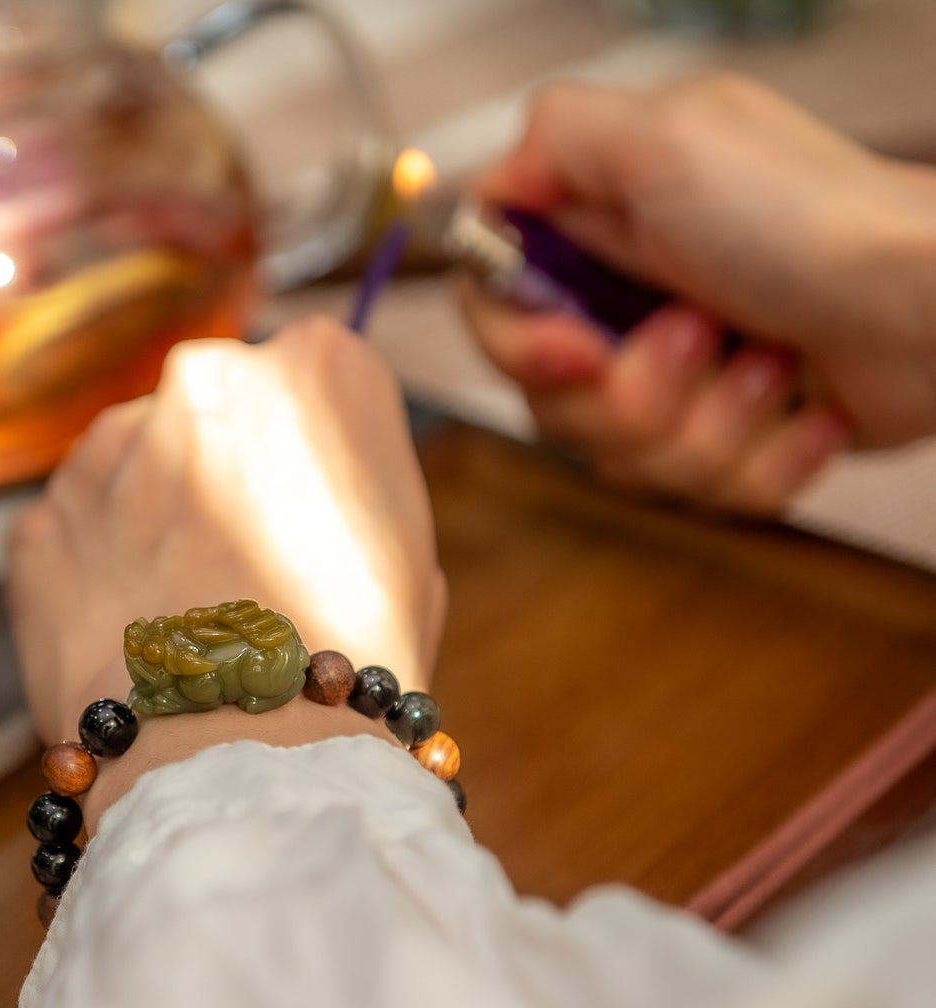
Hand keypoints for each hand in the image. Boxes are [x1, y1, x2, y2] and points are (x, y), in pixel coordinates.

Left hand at [6, 317, 445, 743]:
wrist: (240, 748)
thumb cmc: (354, 655)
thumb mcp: (408, 555)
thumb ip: (351, 488)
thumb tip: (308, 496)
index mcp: (316, 369)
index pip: (313, 375)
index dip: (310, 451)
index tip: (308, 508)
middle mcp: (202, 377)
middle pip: (213, 410)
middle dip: (223, 472)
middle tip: (243, 568)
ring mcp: (105, 446)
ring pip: (132, 466)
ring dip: (152, 519)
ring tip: (184, 618)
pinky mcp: (37, 519)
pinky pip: (71, 535)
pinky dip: (93, 575)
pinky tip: (129, 640)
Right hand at [459, 74, 935, 512]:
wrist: (934, 303)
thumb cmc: (814, 221)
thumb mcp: (670, 138)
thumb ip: (553, 140)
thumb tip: (489, 191)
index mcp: (601, 242)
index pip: (496, 317)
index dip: (524, 350)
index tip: (580, 353)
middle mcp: (631, 315)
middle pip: (554, 408)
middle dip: (634, 393)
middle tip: (703, 331)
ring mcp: (683, 388)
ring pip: (628, 463)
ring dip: (710, 421)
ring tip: (771, 361)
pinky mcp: (733, 445)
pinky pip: (704, 496)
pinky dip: (764, 457)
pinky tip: (805, 407)